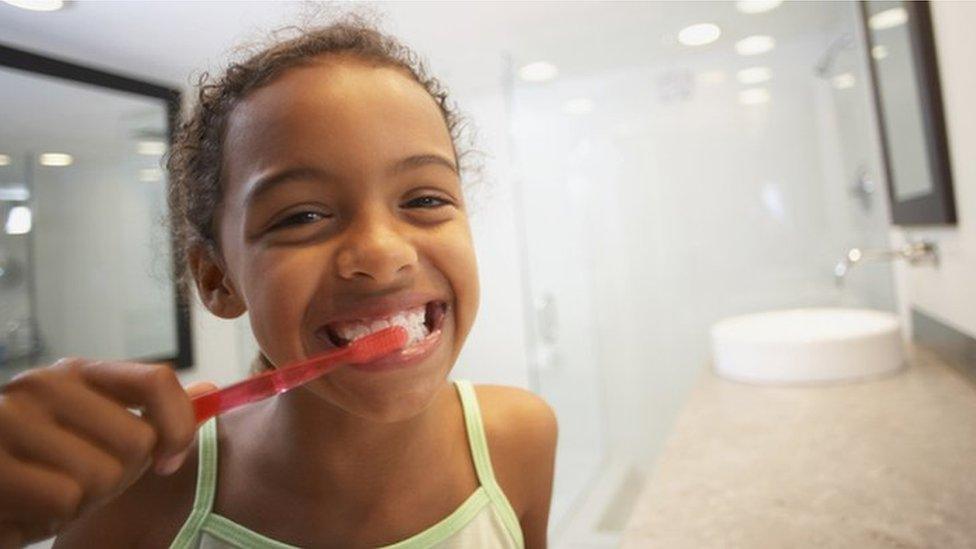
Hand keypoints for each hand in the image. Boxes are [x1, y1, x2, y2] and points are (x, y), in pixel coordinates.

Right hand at [0, 358, 215, 546]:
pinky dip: (52, 517)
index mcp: (78, 373)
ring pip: (103, 474)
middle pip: (137, 441)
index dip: (178, 426)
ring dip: (83, 502)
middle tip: (82, 483)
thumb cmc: (37, 465)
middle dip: (119, 479)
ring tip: (49, 494)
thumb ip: (150, 414)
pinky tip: (28, 508)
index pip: (157, 381)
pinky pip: (65, 497)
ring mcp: (11, 418)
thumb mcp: (93, 433)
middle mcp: (44, 384)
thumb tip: (210, 393)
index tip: (168, 461)